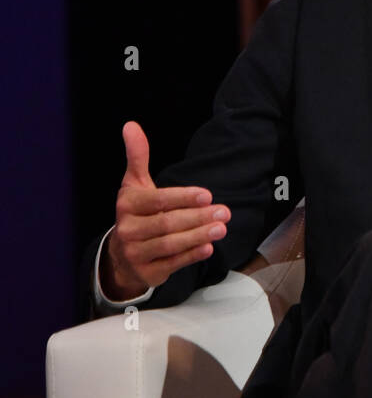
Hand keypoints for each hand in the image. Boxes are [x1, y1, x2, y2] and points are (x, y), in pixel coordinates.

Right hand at [100, 121, 230, 300]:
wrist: (121, 255)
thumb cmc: (136, 213)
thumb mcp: (134, 184)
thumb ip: (137, 156)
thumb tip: (131, 125)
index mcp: (127, 205)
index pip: (157, 201)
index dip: (182, 198)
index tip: (207, 195)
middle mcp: (128, 230)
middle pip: (167, 224)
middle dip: (197, 218)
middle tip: (224, 211)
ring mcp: (136, 253)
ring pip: (171, 244)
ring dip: (199, 236)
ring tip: (221, 227)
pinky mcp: (148, 273)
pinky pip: (173, 263)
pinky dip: (191, 255)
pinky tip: (208, 247)